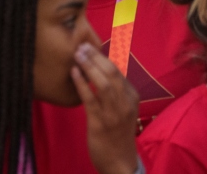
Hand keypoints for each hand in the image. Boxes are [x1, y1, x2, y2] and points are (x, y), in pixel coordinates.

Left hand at [71, 42, 140, 173]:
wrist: (120, 163)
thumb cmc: (118, 134)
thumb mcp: (122, 110)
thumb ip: (115, 92)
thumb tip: (100, 70)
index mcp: (132, 97)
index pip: (119, 71)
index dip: (104, 56)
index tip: (91, 45)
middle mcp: (125, 103)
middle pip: (112, 73)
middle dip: (96, 57)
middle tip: (82, 45)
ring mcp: (114, 113)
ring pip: (104, 83)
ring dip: (89, 66)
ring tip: (77, 54)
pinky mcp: (100, 123)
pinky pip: (91, 99)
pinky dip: (82, 83)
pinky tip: (74, 73)